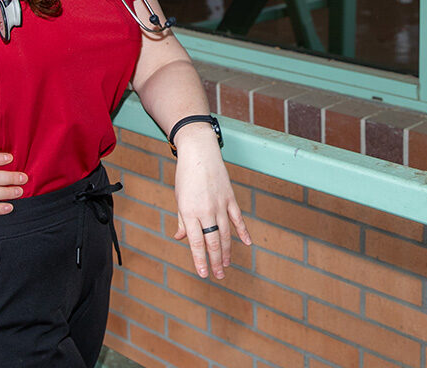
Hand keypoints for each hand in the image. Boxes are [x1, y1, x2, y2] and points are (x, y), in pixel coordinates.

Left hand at [171, 129, 251, 279]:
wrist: (199, 151)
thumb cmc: (186, 175)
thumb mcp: (179, 198)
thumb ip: (182, 220)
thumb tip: (181, 237)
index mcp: (189, 211)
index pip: (196, 242)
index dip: (200, 260)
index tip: (204, 274)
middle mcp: (205, 210)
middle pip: (212, 241)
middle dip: (215, 261)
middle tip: (218, 275)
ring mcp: (220, 204)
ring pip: (226, 233)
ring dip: (227, 251)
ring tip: (227, 265)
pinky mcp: (230, 197)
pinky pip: (237, 218)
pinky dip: (243, 232)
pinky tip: (247, 243)